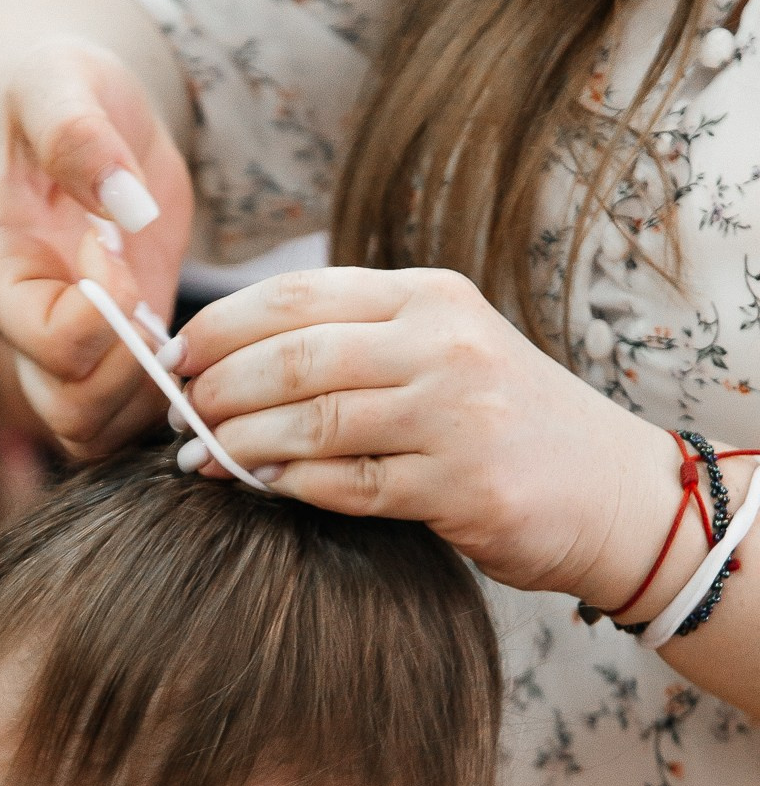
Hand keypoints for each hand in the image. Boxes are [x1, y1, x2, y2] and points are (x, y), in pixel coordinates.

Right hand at [0, 37, 193, 455]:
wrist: (94, 118)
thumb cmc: (67, 90)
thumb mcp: (60, 79)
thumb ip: (77, 131)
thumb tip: (122, 204)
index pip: (47, 339)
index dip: (104, 306)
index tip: (117, 242)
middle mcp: (22, 324)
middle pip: (65, 409)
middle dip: (130, 366)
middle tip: (152, 299)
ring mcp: (65, 352)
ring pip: (93, 432)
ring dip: (148, 393)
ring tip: (166, 318)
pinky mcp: (110, 359)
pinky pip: (125, 423)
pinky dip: (162, 401)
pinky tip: (182, 338)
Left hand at [171, 266, 681, 603]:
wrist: (613, 491)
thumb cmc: (503, 423)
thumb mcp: (441, 351)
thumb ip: (356, 344)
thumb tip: (228, 359)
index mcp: (430, 296)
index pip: (298, 294)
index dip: (220, 325)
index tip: (171, 356)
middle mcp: (445, 343)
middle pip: (295, 355)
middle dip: (217, 386)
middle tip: (175, 413)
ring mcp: (459, 414)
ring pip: (315, 420)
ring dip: (241, 440)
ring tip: (199, 455)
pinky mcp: (465, 486)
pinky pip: (351, 485)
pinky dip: (293, 486)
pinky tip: (261, 487)